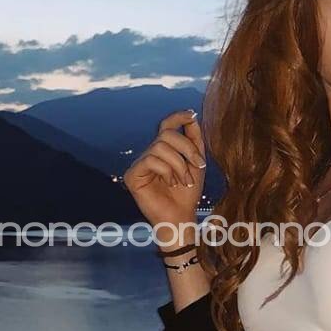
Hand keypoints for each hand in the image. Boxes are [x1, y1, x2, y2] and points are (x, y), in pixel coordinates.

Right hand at [122, 108, 206, 231]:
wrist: (181, 216)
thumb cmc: (188, 193)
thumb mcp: (196, 163)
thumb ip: (194, 140)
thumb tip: (192, 116)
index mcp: (165, 149)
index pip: (167, 125)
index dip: (178, 117)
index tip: (192, 115)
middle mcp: (150, 153)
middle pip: (167, 134)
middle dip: (187, 148)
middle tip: (198, 165)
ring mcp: (140, 163)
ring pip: (160, 146)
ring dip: (179, 163)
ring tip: (183, 180)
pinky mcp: (132, 175)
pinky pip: (150, 160)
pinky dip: (166, 171)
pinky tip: (170, 183)